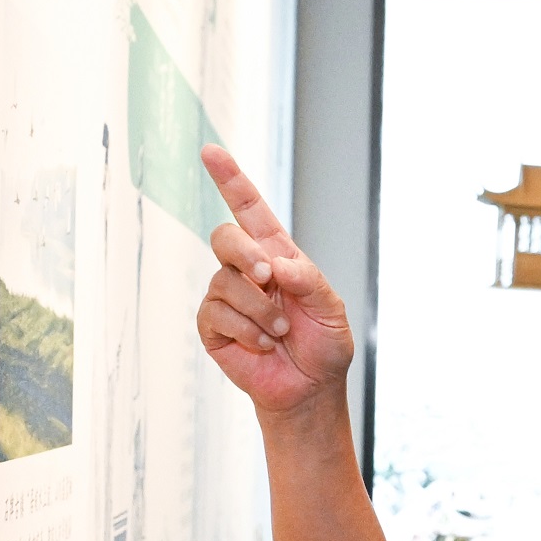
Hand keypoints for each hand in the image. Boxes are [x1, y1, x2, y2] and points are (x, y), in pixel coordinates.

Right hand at [195, 143, 356, 418]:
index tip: (211, 151)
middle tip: (270, 279)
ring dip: (260, 310)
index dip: (230, 179)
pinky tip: (263, 344)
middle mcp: (247, 270)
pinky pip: (216, 314)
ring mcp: (226, 297)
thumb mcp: (330, 308)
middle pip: (224, 237)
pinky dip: (247, 331)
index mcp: (276, 254)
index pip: (248, 209)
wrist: (310, 388)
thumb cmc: (322, 345)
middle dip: (245, 254)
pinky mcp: (213, 326)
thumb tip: (276, 264)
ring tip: (280, 331)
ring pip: (225, 282)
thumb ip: (308, 279)